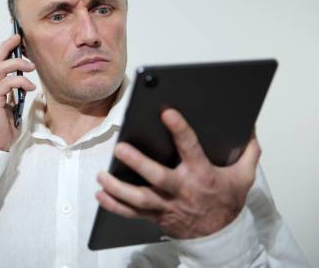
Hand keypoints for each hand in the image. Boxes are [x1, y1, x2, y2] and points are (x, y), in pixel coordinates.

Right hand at [0, 34, 35, 151]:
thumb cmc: (2, 128)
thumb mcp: (11, 106)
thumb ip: (14, 93)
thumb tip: (24, 83)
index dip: (5, 49)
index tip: (16, 39)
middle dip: (8, 47)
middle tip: (19, 39)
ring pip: (1, 68)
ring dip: (17, 64)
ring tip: (31, 67)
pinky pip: (7, 82)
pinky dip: (21, 81)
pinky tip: (30, 87)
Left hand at [95, 108, 260, 238]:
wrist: (221, 237)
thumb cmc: (226, 201)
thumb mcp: (244, 176)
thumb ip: (248, 150)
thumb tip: (249, 126)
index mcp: (202, 175)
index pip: (190, 148)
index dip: (179, 129)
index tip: (167, 112)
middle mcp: (182, 190)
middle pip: (158, 177)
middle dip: (138, 163)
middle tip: (120, 149)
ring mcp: (166, 205)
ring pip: (139, 198)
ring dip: (118, 188)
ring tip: (102, 176)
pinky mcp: (155, 216)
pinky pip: (131, 213)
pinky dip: (114, 205)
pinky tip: (100, 195)